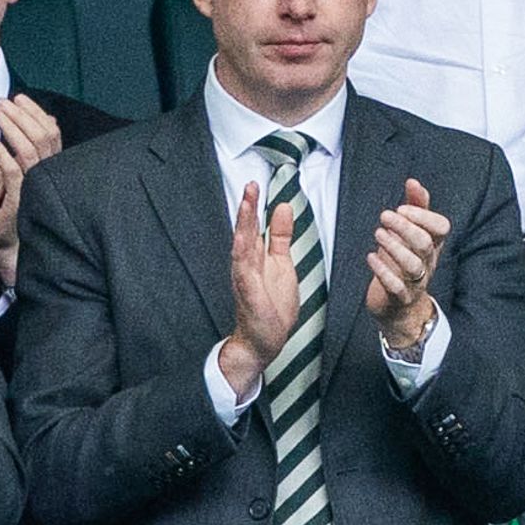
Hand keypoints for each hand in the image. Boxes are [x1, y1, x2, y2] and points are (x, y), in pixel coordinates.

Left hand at [0, 97, 61, 288]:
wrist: (5, 244)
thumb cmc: (9, 206)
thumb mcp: (20, 172)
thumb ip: (27, 149)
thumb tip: (34, 122)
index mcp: (50, 166)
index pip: (51, 131)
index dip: (36, 112)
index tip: (19, 97)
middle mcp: (47, 174)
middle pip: (44, 135)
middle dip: (22, 114)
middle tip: (2, 102)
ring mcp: (34, 187)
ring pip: (30, 148)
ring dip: (12, 127)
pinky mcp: (19, 199)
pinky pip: (13, 170)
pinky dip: (2, 152)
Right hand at [218, 182, 299, 398]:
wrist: (264, 339)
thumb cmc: (271, 304)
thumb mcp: (282, 263)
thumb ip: (280, 237)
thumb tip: (282, 208)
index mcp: (255, 256)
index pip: (253, 226)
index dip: (253, 205)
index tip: (254, 184)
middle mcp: (246, 264)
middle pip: (245, 231)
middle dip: (246, 208)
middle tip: (250, 185)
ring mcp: (245, 278)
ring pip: (241, 246)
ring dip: (243, 225)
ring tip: (245, 204)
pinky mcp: (248, 293)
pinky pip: (244, 271)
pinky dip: (242, 253)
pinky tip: (242, 239)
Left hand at [365, 179, 448, 347]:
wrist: (401, 307)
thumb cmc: (405, 262)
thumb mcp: (412, 234)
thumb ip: (415, 207)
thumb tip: (413, 181)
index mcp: (433, 244)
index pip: (441, 227)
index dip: (423, 215)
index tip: (401, 207)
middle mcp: (428, 262)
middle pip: (425, 243)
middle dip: (404, 227)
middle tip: (384, 216)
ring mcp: (416, 281)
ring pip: (413, 264)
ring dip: (394, 246)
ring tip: (378, 234)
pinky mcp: (400, 297)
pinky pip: (396, 286)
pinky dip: (382, 271)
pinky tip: (370, 257)